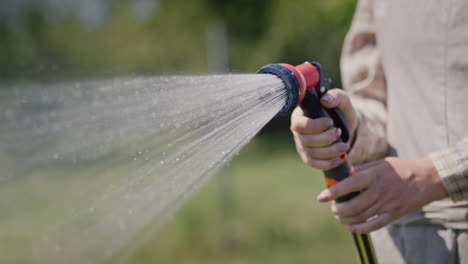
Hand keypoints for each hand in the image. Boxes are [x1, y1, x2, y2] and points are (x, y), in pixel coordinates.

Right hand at [290, 88, 357, 169]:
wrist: (345, 126)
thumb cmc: (339, 110)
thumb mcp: (341, 100)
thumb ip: (335, 96)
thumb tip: (325, 100)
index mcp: (300, 116)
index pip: (299, 125)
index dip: (313, 126)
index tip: (330, 122)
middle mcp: (298, 132)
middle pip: (305, 141)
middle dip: (325, 139)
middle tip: (339, 132)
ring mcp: (302, 146)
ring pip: (311, 153)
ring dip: (330, 152)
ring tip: (345, 146)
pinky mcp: (309, 157)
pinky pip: (314, 164)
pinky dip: (328, 163)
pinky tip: (340, 159)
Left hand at [317, 157, 447, 232]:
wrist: (428, 178)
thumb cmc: (400, 168)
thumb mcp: (380, 164)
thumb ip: (361, 170)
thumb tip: (341, 175)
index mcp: (374, 176)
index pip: (349, 185)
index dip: (333, 192)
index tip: (321, 197)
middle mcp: (379, 191)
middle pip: (353, 206)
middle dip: (338, 210)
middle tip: (333, 208)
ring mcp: (387, 204)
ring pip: (361, 217)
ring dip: (346, 219)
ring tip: (339, 216)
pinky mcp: (394, 214)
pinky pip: (374, 225)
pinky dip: (360, 229)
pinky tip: (351, 227)